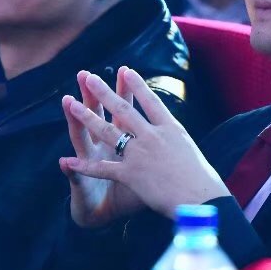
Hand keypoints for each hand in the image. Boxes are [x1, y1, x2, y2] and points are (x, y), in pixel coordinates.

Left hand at [59, 67, 229, 223]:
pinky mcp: (131, 174)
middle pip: (123, 109)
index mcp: (170, 128)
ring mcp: (140, 154)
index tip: (126, 70)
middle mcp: (152, 136)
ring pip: (107, 132)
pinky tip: (68, 161)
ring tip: (71, 104)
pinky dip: (84, 167)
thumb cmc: (202, 179)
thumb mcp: (189, 150)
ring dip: (86, 117)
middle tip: (88, 76)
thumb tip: (171, 134)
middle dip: (103, 92)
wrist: (202, 199)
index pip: (151, 101)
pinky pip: (103, 169)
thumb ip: (174, 139)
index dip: (137, 85)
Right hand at [59, 70, 145, 227]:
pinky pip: (78, 179)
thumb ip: (149, 158)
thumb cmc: (124, 195)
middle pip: (98, 117)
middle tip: (86, 74)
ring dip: (74, 122)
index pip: (122, 113)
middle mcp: (98, 148)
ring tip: (67, 103)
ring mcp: (89, 165)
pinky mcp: (83, 185)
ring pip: (81, 139)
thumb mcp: (142, 175)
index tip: (127, 71)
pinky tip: (64, 164)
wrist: (99, 215)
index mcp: (118, 144)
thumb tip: (171, 142)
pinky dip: (73, 173)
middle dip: (92, 96)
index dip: (125, 94)